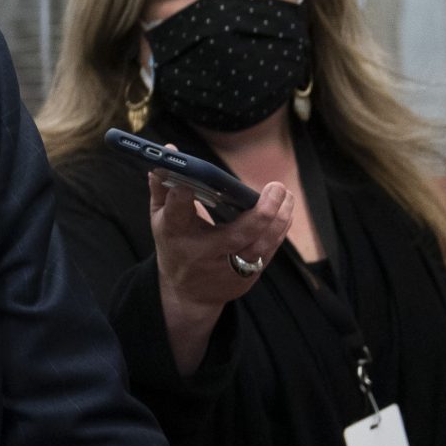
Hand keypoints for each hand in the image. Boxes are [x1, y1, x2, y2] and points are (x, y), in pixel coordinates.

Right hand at [151, 162, 293, 375]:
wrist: (187, 293)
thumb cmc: (175, 246)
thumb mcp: (160, 219)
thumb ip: (163, 186)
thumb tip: (168, 151)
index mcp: (176, 235)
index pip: (178, 213)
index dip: (182, 196)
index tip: (190, 178)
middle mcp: (203, 253)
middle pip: (236, 236)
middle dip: (262, 212)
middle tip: (275, 187)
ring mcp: (227, 269)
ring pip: (261, 245)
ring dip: (279, 220)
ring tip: (285, 195)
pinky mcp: (245, 277)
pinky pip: (268, 251)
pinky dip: (279, 230)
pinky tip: (285, 210)